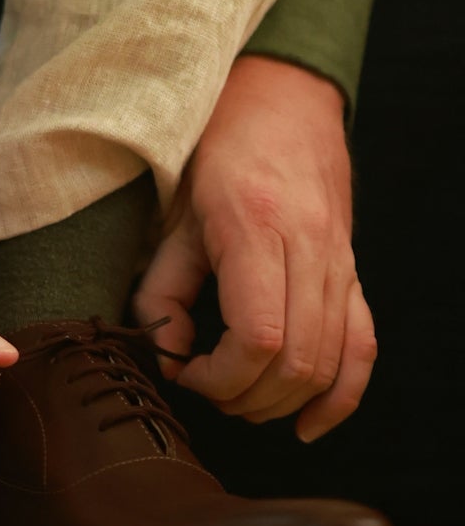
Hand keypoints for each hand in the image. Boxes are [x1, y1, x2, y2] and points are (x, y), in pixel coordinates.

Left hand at [133, 56, 376, 442]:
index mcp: (258, 227)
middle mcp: (310, 247)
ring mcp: (341, 262)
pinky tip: (307, 425)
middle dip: (247, 398)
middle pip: (297, 362)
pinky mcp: (354, 272)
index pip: (260, 339)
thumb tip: (170, 361)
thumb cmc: (217, 156)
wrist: (282, 99)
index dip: (221, 379)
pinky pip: (363, 347)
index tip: (187, 375)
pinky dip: (340, 396)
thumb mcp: (172, 220)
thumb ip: (162, 295)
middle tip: (208, 389)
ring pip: (329, 362)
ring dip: (281, 402)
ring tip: (240, 398)